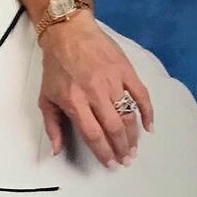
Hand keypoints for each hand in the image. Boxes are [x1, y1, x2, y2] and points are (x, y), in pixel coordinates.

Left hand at [37, 11, 152, 166]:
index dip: (103, 151)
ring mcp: (112, 80)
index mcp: (75, 101)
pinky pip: (141, 94)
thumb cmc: (56, 67)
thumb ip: (52, 126)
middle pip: (113, 127)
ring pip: (128, 114)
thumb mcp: (46, 97)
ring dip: (133, 135)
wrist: (68, 33)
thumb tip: (57, 150)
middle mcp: (95, 93)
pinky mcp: (125, 70)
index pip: (93, 133)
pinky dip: (148, 112)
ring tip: (133, 149)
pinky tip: (149, 127)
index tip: (110, 163)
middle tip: (125, 160)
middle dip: (121, 148)